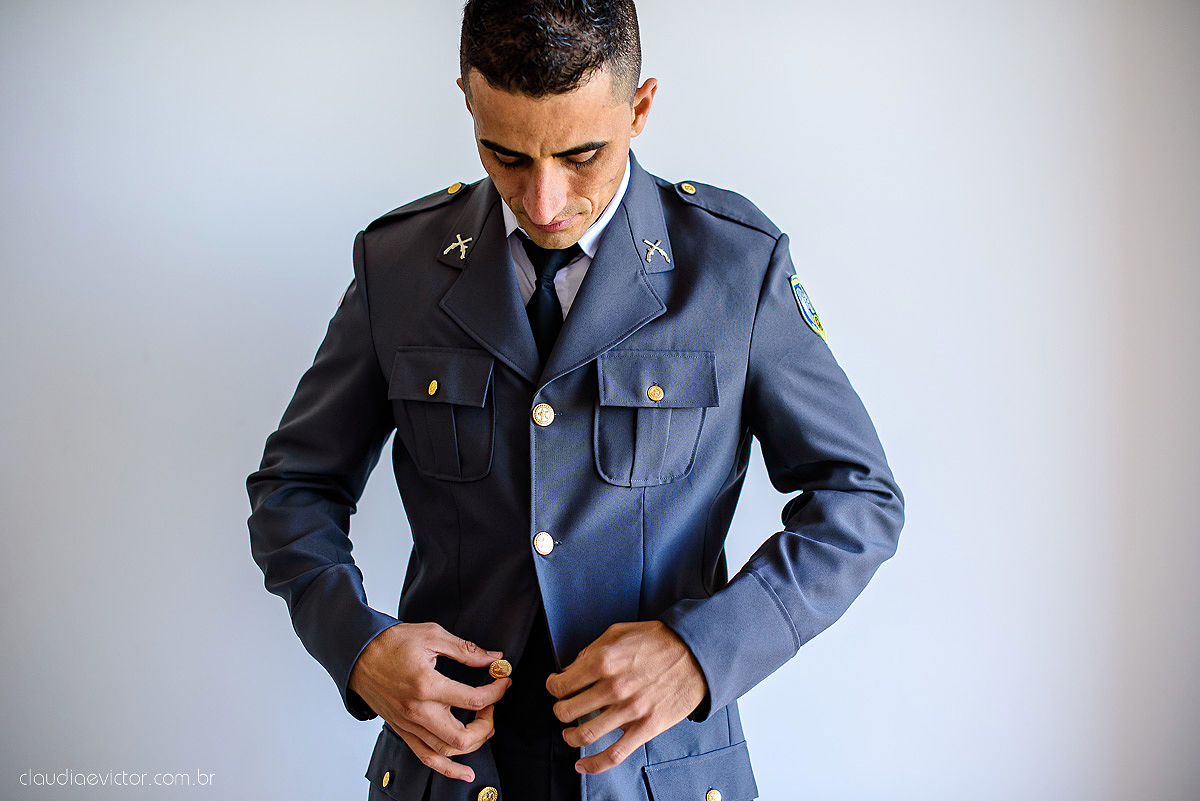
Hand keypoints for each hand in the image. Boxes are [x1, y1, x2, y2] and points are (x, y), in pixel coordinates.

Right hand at [347, 622, 510, 782]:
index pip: (473, 699)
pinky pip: (427, 758)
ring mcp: (409, 724)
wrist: (358, 654)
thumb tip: (493, 659)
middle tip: (491, 705)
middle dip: (487, 723)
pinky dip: (448, 769)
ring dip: (473, 743)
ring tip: (483, 725)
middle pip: (462, 736)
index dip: (497, 691)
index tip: (503, 682)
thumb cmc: (391, 643)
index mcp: (426, 685)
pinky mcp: (403, 730)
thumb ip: (465, 650)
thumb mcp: (432, 635)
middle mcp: (417, 710)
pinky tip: (464, 772)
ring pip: (447, 751)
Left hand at [546, 621, 706, 774]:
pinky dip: (594, 764)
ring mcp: (630, 710)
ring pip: (585, 735)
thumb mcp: (619, 631)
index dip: (553, 688)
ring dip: (570, 737)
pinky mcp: (646, 728)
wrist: (696, 653)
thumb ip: (591, 649)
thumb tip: (571, 669)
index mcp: (603, 661)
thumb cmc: (658, 640)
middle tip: (563, 709)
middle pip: (567, 711)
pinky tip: (582, 765)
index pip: (561, 685)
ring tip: (569, 734)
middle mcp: (613, 687)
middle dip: (559, 712)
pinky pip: (614, 754)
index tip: (556, 688)